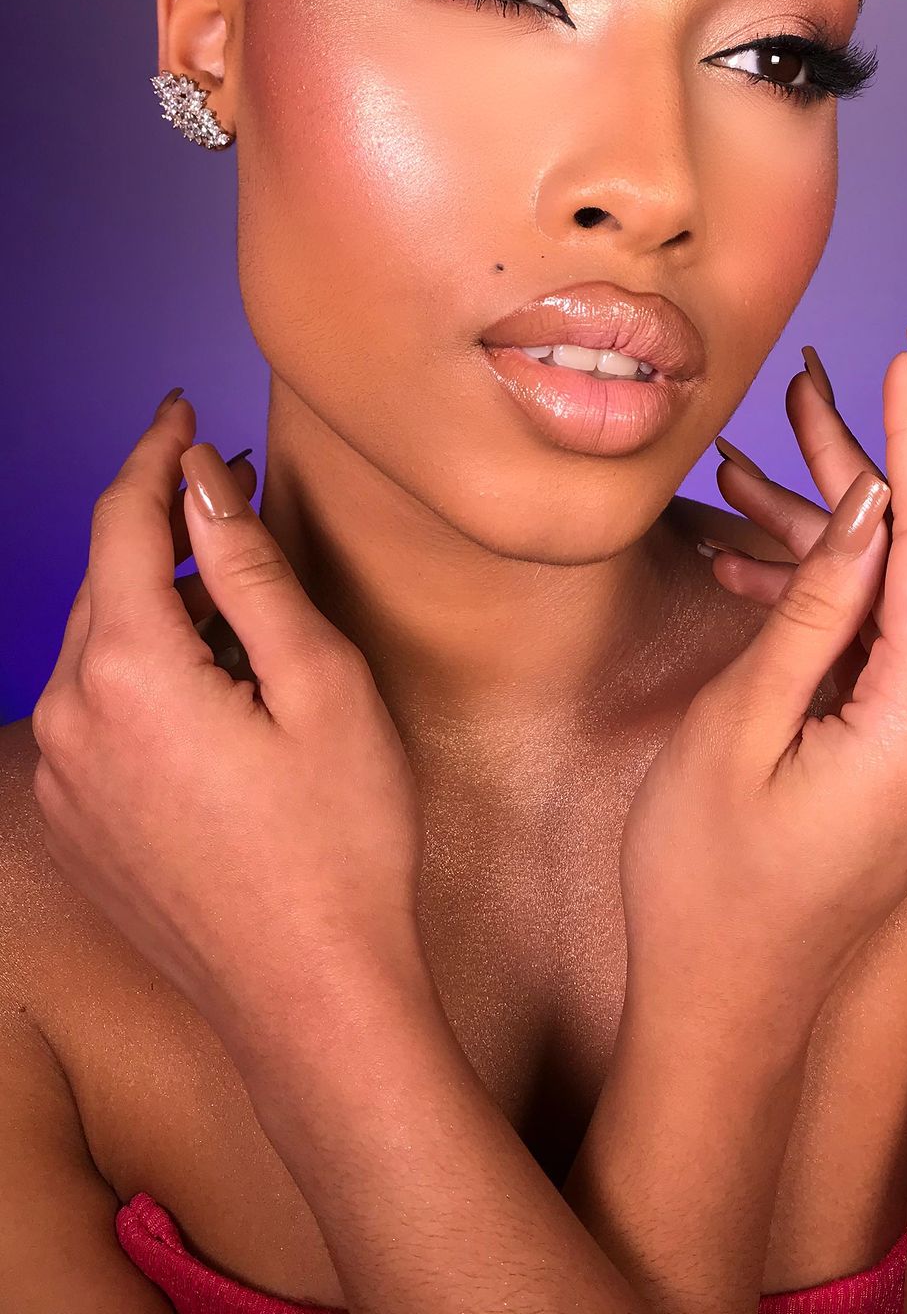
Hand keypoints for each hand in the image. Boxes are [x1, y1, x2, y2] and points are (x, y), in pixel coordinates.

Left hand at [30, 392, 425, 1059]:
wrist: (310, 1000)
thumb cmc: (341, 843)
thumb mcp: (320, 681)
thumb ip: (248, 566)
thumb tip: (202, 476)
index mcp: (128, 673)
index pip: (122, 521)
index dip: (155, 453)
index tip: (184, 409)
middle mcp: (69, 719)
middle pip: (103, 578)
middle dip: (162, 521)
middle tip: (230, 486)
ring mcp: (63, 779)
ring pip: (95, 643)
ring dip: (155, 598)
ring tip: (232, 584)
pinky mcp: (74, 822)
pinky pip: (93, 708)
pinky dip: (139, 666)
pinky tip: (207, 676)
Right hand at [619, 331, 906, 1030]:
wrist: (725, 1008)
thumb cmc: (709, 883)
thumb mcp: (739, 727)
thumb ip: (813, 610)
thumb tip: (870, 506)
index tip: (902, 356)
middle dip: (856, 469)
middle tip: (799, 386)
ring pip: (894, 601)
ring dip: (825, 536)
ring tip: (746, 462)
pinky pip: (879, 652)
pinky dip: (824, 604)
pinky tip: (751, 565)